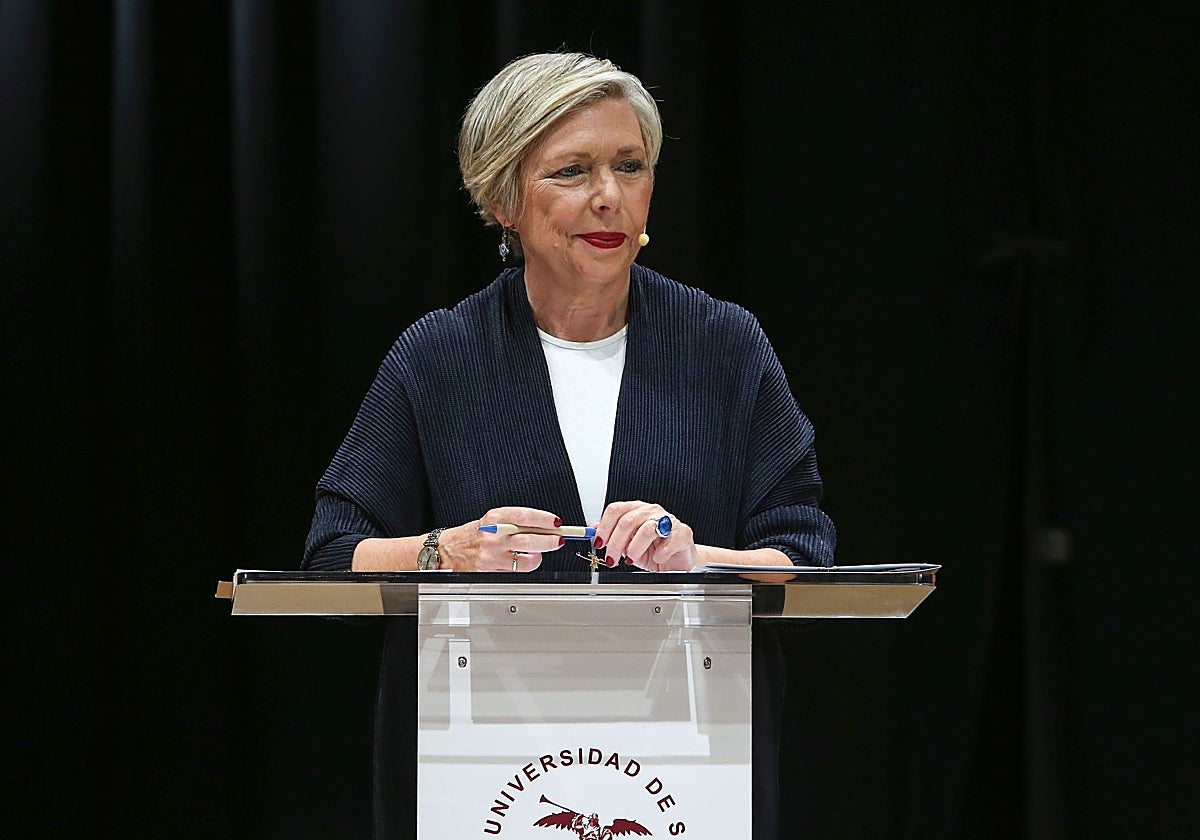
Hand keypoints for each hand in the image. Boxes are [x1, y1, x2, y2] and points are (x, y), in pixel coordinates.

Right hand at [439, 506, 563, 571]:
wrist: (446, 551)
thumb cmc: (472, 535)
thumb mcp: (491, 520)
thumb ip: (515, 522)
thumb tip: (544, 525)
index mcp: (494, 519)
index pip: (524, 516)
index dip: (543, 519)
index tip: (556, 522)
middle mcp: (494, 536)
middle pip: (529, 540)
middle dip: (549, 541)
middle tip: (559, 540)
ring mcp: (493, 556)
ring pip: (526, 560)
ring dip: (537, 557)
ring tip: (538, 553)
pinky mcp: (491, 571)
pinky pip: (516, 571)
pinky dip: (523, 567)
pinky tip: (522, 562)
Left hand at [595, 500, 696, 571]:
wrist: (677, 562)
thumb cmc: (653, 550)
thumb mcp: (627, 544)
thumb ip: (611, 535)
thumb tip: (592, 528)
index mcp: (636, 510)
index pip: (616, 510)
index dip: (604, 527)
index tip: (599, 543)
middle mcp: (651, 511)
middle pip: (628, 521)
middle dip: (616, 543)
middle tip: (612, 558)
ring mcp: (668, 520)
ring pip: (646, 529)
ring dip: (635, 548)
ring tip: (632, 560)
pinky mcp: (683, 533)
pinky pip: (669, 540)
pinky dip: (660, 553)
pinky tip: (657, 558)